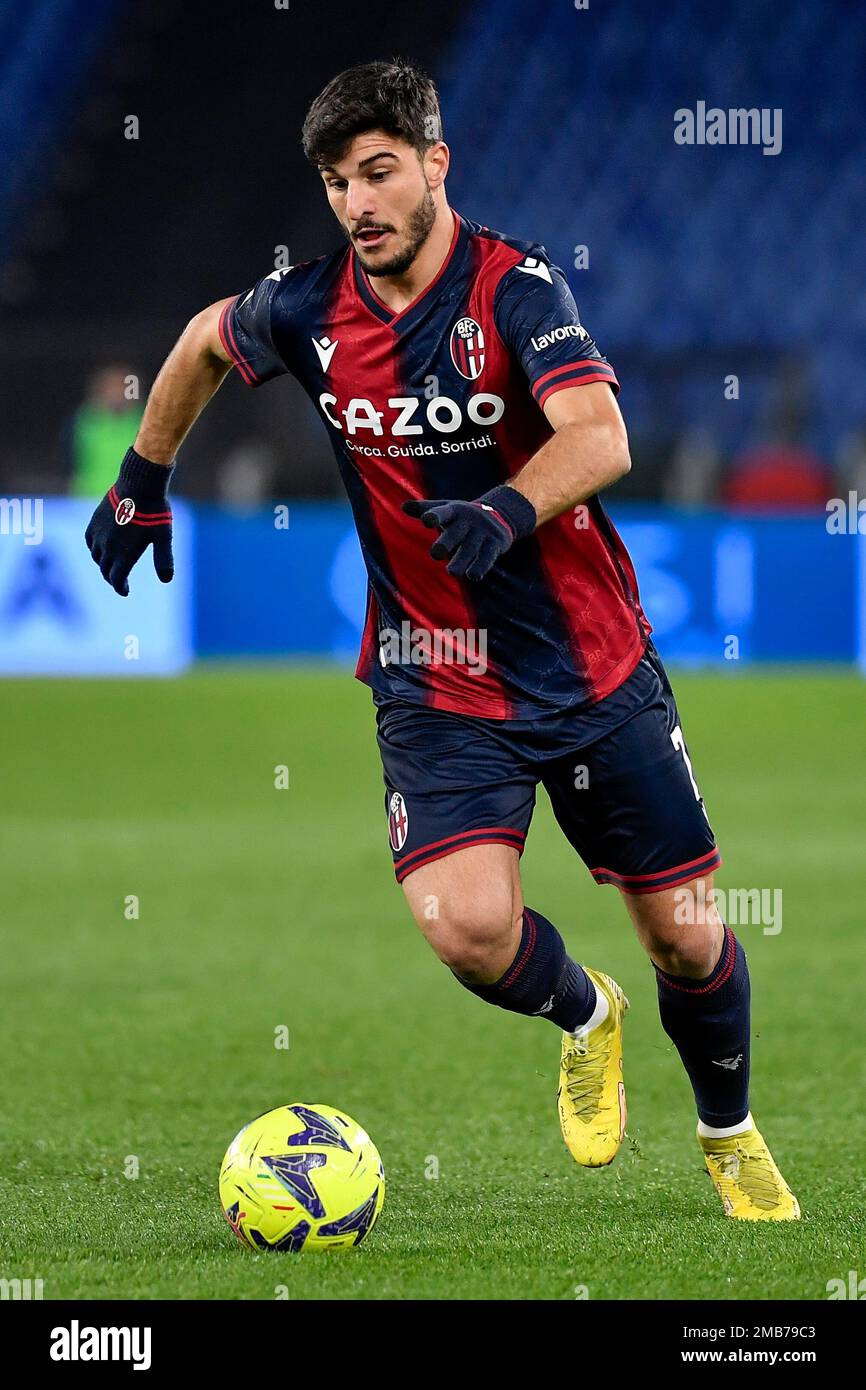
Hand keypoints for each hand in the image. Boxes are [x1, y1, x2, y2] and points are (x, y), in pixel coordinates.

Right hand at [85, 447, 174, 595]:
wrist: (139, 484)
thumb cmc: (155, 511)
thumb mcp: (163, 537)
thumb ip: (164, 559)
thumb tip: (167, 580)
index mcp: (123, 553)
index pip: (117, 579)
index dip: (120, 588)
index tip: (125, 592)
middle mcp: (108, 546)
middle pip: (105, 570)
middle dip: (112, 578)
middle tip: (120, 582)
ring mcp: (99, 533)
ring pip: (96, 556)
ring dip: (102, 565)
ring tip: (111, 567)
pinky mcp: (95, 521)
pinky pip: (89, 541)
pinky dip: (94, 549)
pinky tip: (100, 549)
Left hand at [402, 484, 535, 580]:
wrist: (499, 514)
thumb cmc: (462, 517)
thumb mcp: (446, 509)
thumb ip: (424, 509)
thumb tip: (403, 506)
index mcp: (454, 511)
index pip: (442, 512)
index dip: (434, 516)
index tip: (426, 521)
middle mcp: (469, 520)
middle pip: (456, 532)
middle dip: (446, 542)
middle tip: (436, 554)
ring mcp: (483, 531)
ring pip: (471, 548)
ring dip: (462, 560)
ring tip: (452, 572)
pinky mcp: (495, 543)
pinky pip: (488, 556)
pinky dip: (481, 566)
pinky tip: (473, 576)